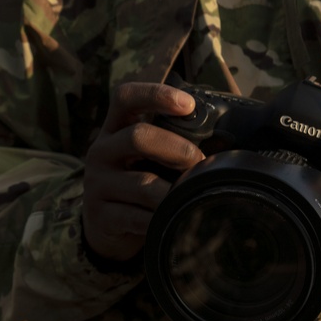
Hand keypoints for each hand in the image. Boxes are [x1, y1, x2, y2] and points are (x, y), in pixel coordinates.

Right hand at [82, 83, 202, 263]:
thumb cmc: (137, 181)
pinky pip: (137, 217)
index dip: (156, 94)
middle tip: (198, 161)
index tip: (188, 105)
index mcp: (114, 128)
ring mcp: (97, 184)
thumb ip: (169, 142)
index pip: (126, 97)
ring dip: (174, 190)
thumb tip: (223, 139)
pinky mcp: (101, 216)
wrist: (105, 226)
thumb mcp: (144, 156)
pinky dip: (160, 218)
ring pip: (143, 184)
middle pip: (137, 136)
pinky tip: (173, 219)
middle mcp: (101, 151)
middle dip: (177, 148)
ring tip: (190, 195)